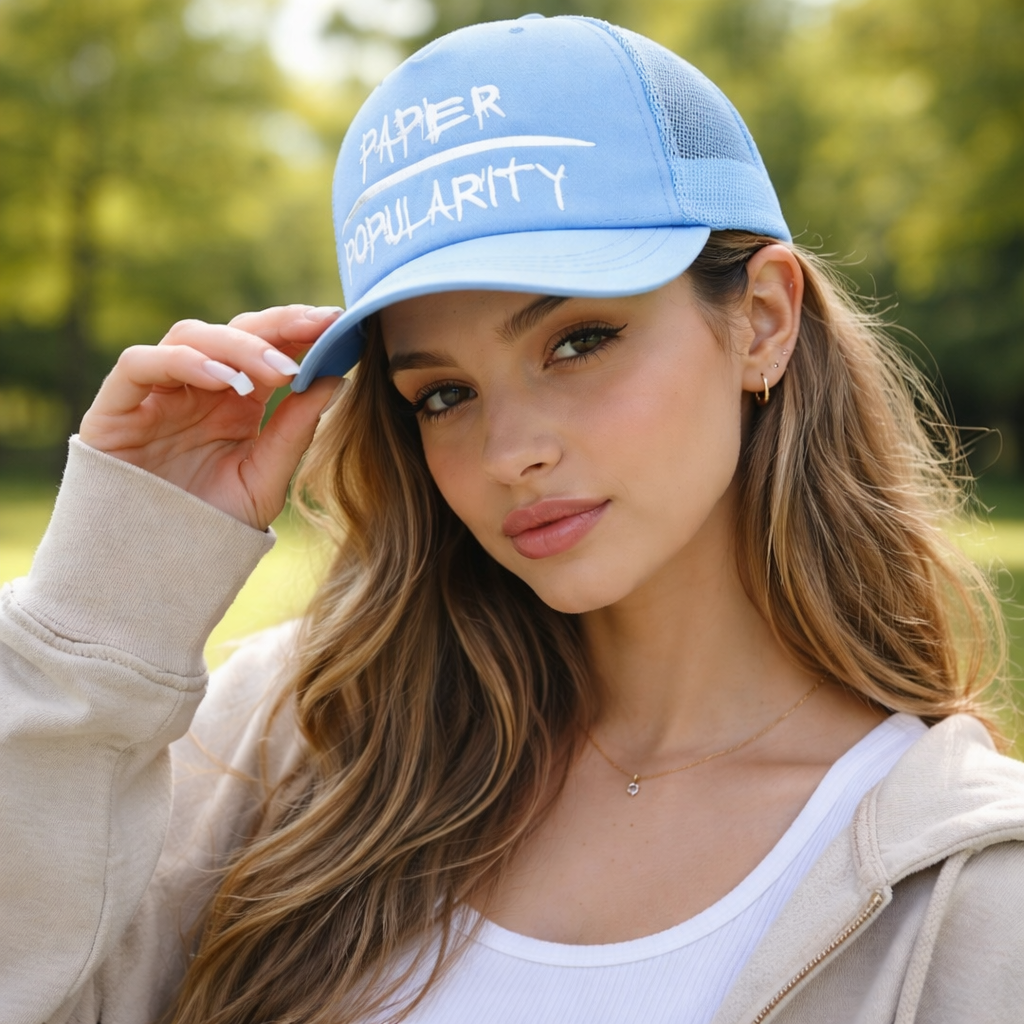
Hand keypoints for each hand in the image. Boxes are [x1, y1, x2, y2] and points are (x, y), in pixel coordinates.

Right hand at [79, 305, 343, 529]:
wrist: (161, 569)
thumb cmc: (212, 524)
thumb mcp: (265, 479)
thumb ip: (295, 431)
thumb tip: (336, 379)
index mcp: (238, 400)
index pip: (269, 346)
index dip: (300, 328)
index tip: (337, 321)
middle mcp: (198, 387)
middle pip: (234, 330)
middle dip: (277, 326)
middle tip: (316, 330)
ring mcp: (157, 393)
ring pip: (190, 336)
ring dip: (237, 345)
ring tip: (277, 370)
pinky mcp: (117, 406)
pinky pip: (140, 364)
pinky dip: (182, 362)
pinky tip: (222, 379)